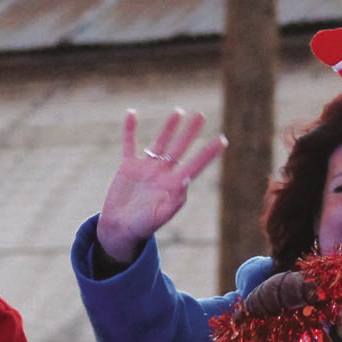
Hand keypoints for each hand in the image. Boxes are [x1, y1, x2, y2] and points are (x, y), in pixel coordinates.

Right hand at [95, 110, 225, 264]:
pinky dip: (129, 130)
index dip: (208, 153)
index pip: (195, 165)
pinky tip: (131, 113)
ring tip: (178, 112)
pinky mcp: (128, 167)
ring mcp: (145, 168)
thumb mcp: (157, 218)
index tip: (222, 140)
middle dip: (190, 132)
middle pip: (179, 148)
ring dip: (168, 128)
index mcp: (173, 186)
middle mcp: (162, 174)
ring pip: (159, 143)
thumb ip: (172, 203)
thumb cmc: (141, 228)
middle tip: (201, 115)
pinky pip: (129, 144)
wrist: (119, 229)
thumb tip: (186, 181)